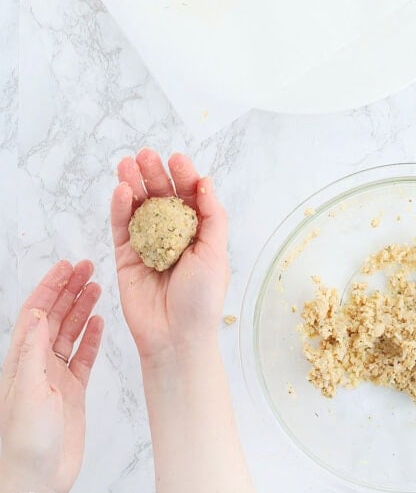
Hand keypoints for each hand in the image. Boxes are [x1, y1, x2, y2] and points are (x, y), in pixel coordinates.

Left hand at [0, 261, 102, 492]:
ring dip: (82, 308)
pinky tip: (99, 322)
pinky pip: (83, 356)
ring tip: (97, 287)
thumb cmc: (25, 441)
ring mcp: (56, 377)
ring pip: (71, 332)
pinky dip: (92, 337)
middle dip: (69, 290)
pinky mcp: (73, 391)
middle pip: (54, 317)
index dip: (50, 287)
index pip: (36, 313)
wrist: (37, 479)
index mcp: (23, 360)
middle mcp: (38, 364)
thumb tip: (35, 313)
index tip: (66, 267)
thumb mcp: (27, 391)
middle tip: (88, 267)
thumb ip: (32, 352)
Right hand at [110, 149, 228, 364]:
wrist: (176, 337)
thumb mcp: (216, 252)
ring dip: (134, 184)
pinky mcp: (126, 257)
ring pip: (139, 207)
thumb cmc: (202, 298)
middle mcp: (172, 234)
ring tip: (128, 164)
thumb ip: (212, 215)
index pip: (189, 196)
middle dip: (154, 174)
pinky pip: (122, 227)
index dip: (183, 176)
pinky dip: (121, 208)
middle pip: (161, 197)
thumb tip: (205, 180)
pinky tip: (122, 190)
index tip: (176, 159)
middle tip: (146, 155)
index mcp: (197, 232)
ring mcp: (148, 244)